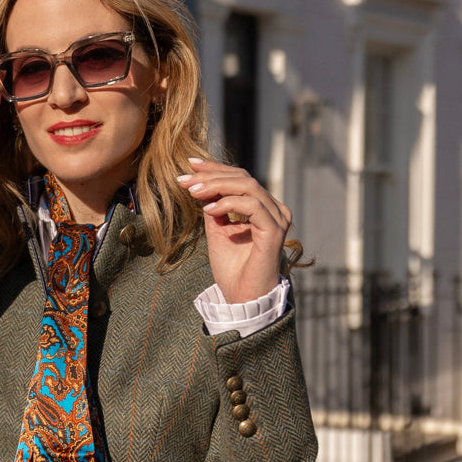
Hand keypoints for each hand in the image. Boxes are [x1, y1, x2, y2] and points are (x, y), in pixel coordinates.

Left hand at [177, 159, 290, 303]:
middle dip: (211, 175)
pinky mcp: (274, 231)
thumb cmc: (232, 268)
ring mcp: (277, 219)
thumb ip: (213, 207)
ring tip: (192, 191)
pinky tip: (208, 209)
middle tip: (185, 178)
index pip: (240, 178)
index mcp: (263, 207)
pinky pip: (252, 206)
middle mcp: (274, 210)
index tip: (189, 164)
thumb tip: (200, 184)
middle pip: (243, 178)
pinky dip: (228, 203)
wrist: (242, 298)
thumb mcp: (217, 231)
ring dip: (216, 186)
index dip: (215, 169)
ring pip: (247, 187)